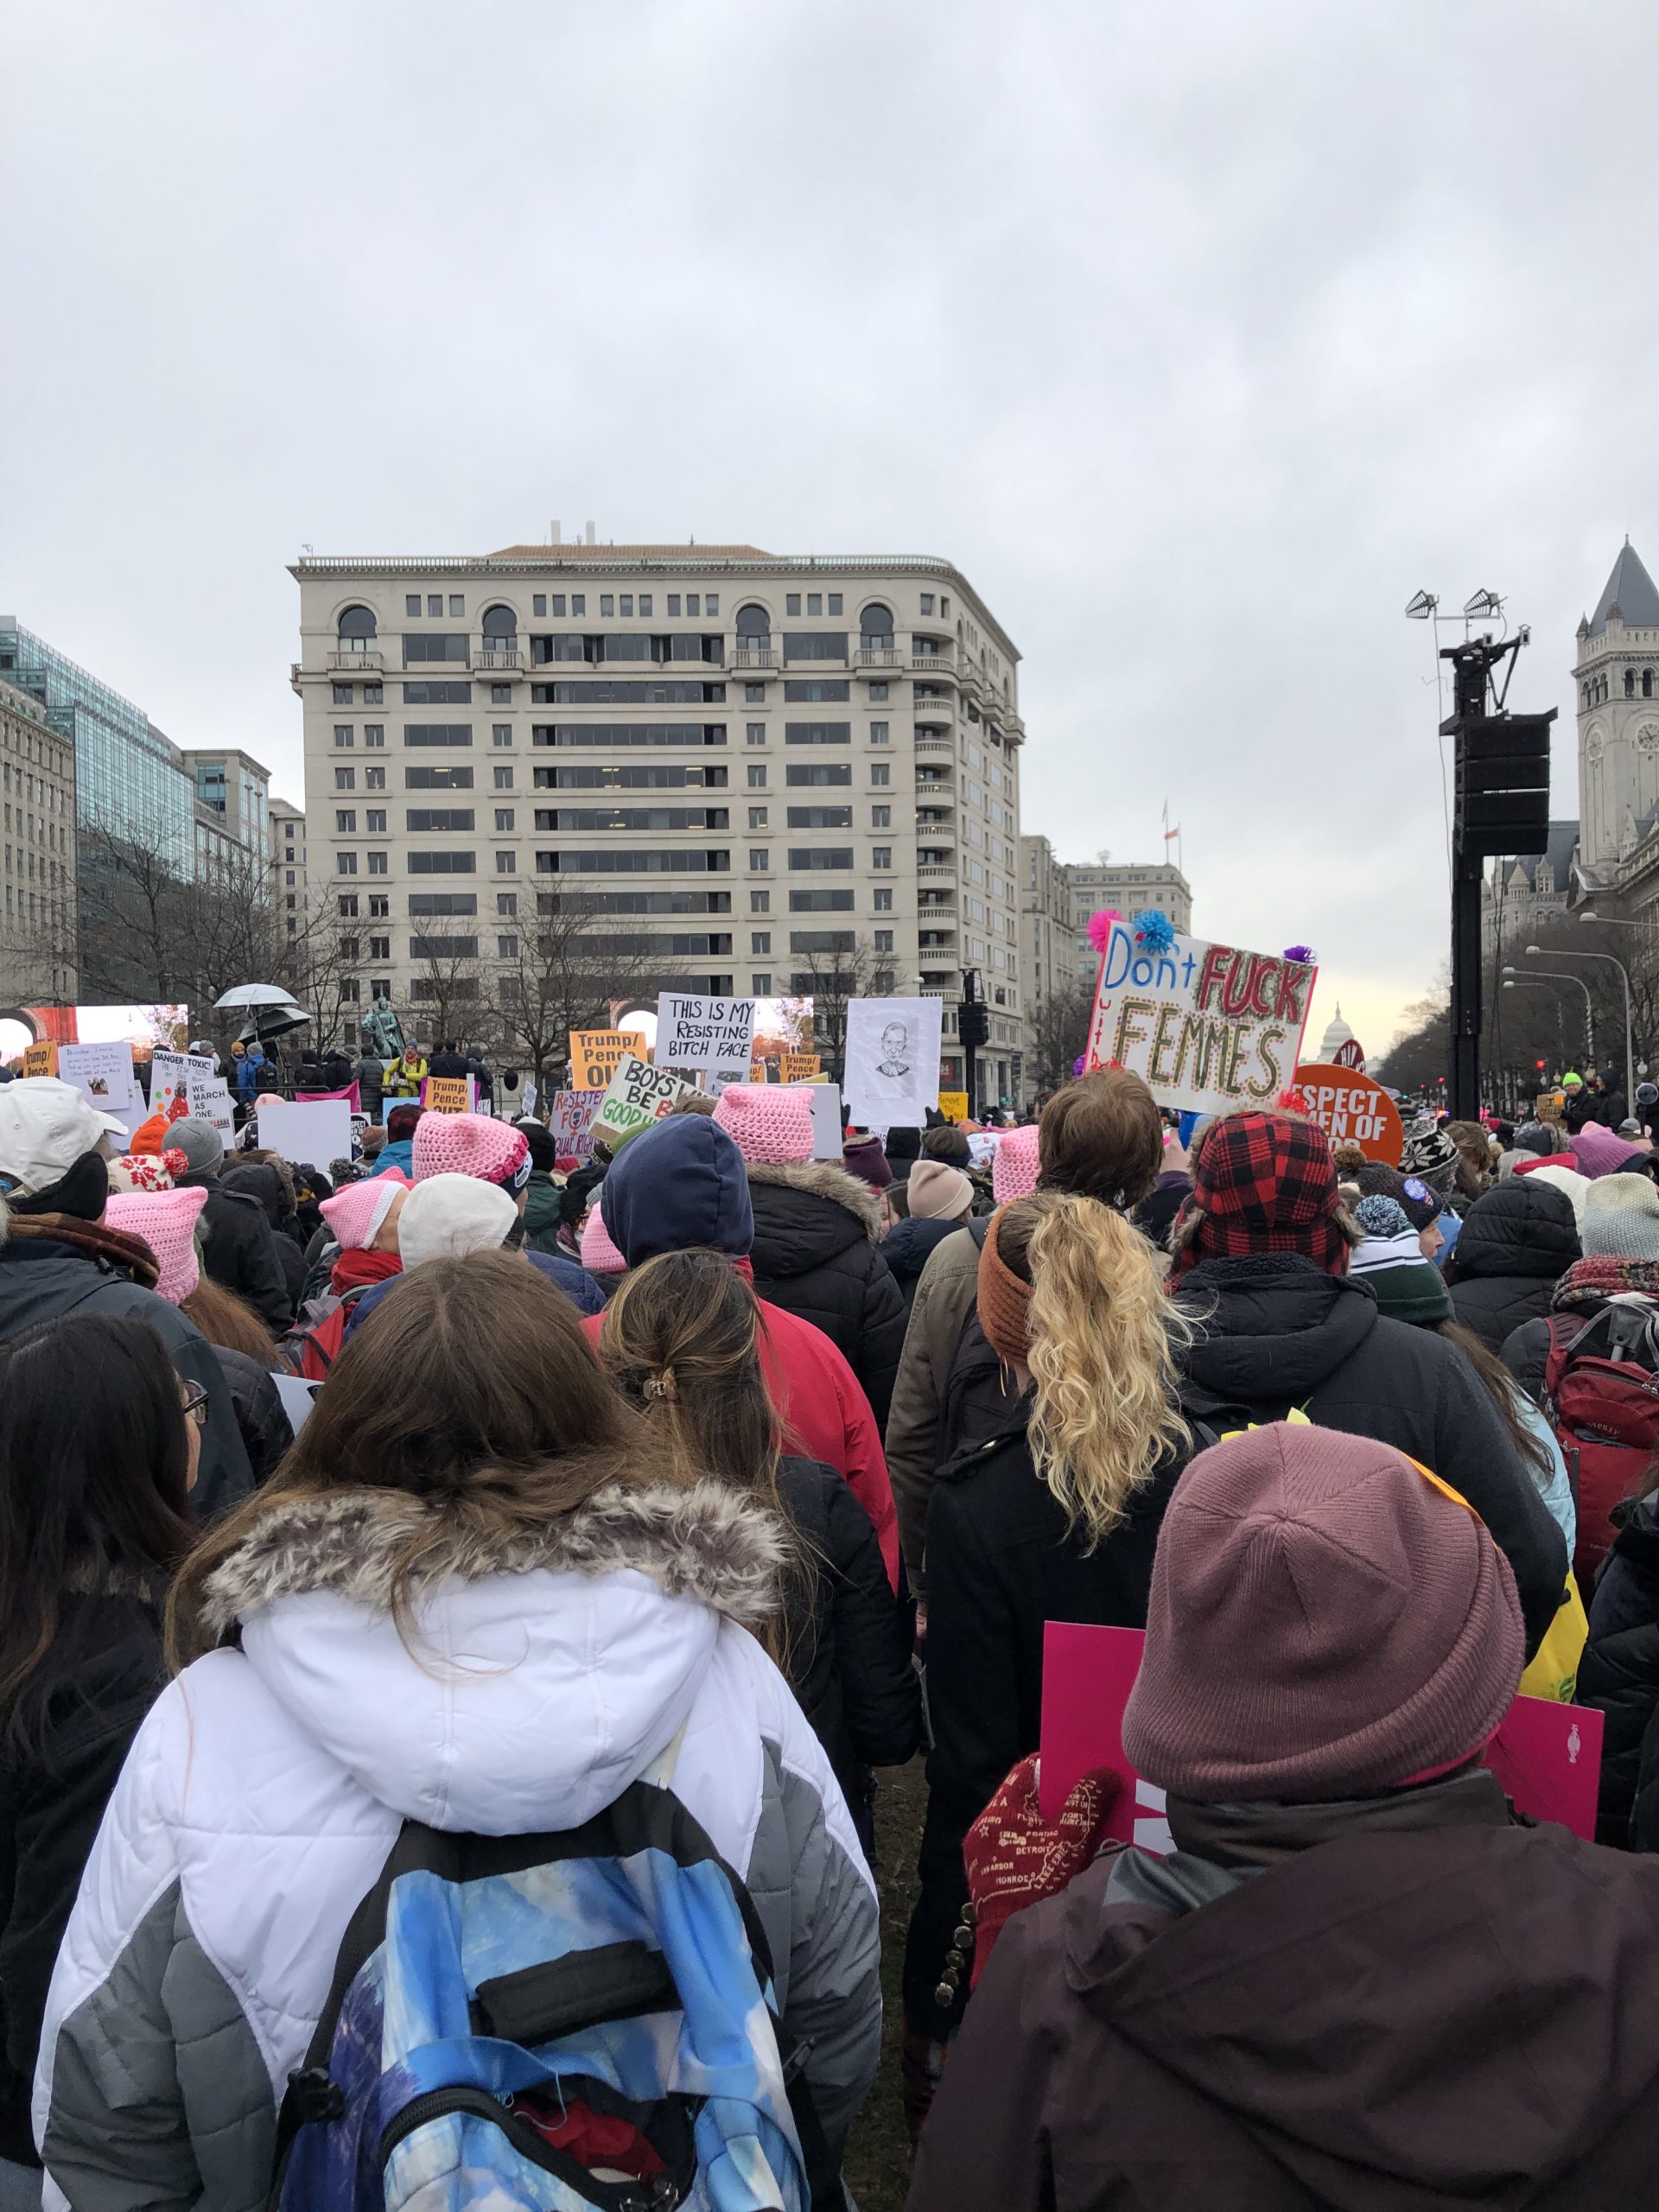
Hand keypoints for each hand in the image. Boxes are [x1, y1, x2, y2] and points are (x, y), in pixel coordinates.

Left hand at [961, 1756, 1120, 1989]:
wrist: (1022, 1953)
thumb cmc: (1041, 1888)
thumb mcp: (1070, 1843)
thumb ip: (1086, 1804)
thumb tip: (1104, 1771)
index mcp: (995, 1815)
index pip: (1025, 1773)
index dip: (1056, 1766)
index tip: (1082, 1765)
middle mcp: (984, 1834)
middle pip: (1027, 1803)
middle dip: (1061, 1798)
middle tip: (1093, 1794)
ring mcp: (986, 1862)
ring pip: (1026, 1831)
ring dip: (1054, 1827)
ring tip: (1088, 1824)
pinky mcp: (994, 1886)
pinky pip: (1023, 1855)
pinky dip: (1045, 1850)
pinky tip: (1072, 1857)